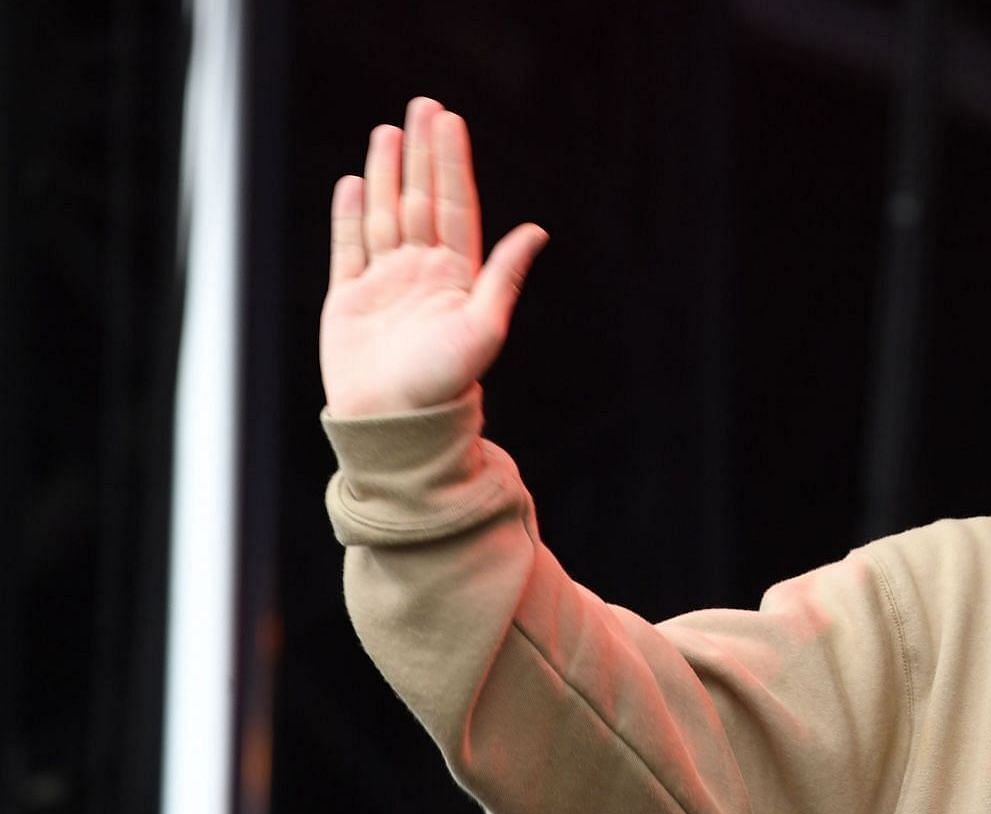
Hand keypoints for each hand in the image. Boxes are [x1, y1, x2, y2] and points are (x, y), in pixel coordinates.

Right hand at [320, 97, 548, 417]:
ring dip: (388, 173)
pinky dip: (349, 215)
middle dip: (423, 153)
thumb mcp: (484, 328)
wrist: (397, 424)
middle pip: (421, 199)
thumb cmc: (446, 383)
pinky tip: (354, 183)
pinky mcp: (349, 299)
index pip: (456, 206)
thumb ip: (503, 276)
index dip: (452, 163)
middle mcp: (422, 273)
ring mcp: (384, 283)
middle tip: (424, 106)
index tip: (450, 121)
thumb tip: (536, 231)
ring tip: (389, 132)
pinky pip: (349, 248)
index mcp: (457, 277)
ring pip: (385, 214)